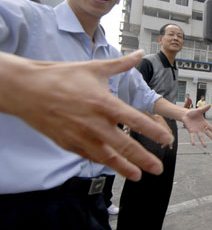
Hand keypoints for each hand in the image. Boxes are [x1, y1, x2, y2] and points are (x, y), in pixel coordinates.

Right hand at [0, 51, 173, 180]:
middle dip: (144, 159)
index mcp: (105, 103)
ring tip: (139, 175)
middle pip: (125, 145)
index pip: (136, 121)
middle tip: (158, 168)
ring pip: (108, 157)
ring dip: (126, 168)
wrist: (28, 90)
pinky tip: (114, 166)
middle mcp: (95, 123)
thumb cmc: (62, 77)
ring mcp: (82, 137)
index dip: (154, 132)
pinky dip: (104, 162)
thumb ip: (121, 64)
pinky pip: (91, 157)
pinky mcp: (70, 144)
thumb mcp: (94, 68)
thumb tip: (140, 53)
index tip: (167, 140)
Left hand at [182, 104, 211, 146]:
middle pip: (207, 133)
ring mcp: (196, 130)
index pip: (210, 127)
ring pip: (200, 136)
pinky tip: (193, 144)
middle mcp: (201, 128)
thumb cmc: (193, 113)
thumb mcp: (199, 110)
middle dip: (211, 137)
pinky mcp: (191, 131)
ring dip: (202, 141)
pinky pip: (192, 136)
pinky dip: (193, 140)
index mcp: (204, 123)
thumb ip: (204, 108)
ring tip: (205, 146)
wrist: (185, 115)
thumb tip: (210, 105)